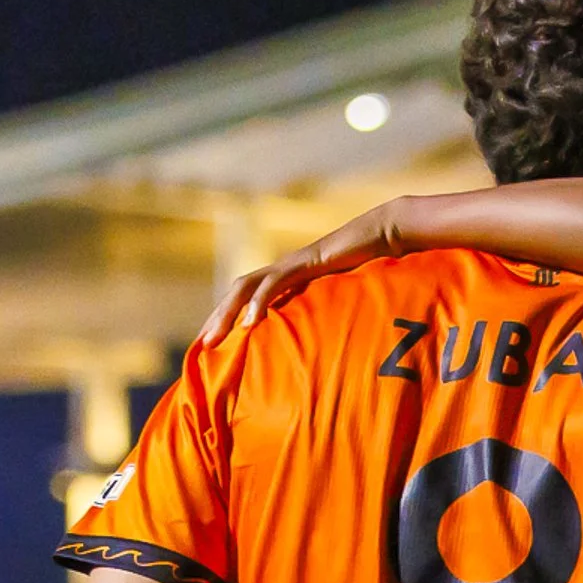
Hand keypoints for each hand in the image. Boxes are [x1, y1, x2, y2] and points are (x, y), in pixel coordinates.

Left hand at [199, 203, 409, 345]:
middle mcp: (281, 270)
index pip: (247, 298)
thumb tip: (321, 344)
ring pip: (246, 287)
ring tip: (215, 339)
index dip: (227, 318)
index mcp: (286, 279)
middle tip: (202, 346)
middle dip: (217, 318)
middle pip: (237, 292)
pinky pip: (274, 283)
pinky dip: (259, 303)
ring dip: (227, 313)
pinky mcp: (303, 263)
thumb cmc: (366, 267)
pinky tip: (250, 324)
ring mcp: (290, 264)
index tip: (212, 345)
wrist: (380, 236)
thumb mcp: (339, 298)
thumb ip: (324, 314)